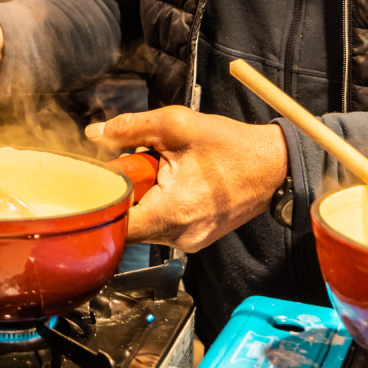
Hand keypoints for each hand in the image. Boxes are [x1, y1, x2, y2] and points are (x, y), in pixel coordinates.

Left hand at [87, 106, 287, 251]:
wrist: (273, 166)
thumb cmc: (230, 145)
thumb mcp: (176, 125)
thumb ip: (130, 128)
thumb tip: (94, 133)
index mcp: (171, 212)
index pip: (116, 224)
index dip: (102, 200)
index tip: (103, 177)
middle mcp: (179, 236)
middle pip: (126, 225)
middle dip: (125, 194)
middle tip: (140, 166)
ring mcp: (188, 242)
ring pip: (144, 226)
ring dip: (143, 199)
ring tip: (162, 172)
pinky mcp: (195, 240)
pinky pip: (162, 227)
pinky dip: (159, 205)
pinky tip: (175, 184)